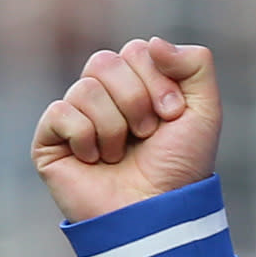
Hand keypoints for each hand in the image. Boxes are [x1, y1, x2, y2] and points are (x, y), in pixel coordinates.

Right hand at [31, 36, 220, 223]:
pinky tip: (94, 160)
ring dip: (114, 126)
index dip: (157, 81)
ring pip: (86, 89)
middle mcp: (103, 97)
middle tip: (147, 134)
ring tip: (121, 155)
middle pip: (105, 61)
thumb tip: (152, 43)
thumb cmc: (180, 167)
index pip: (136, 50)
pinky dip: (86, 138)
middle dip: (135, 99)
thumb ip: (196, 64)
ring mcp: (74, 117)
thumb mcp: (205, 111)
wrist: (154, 213)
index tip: (172, 117)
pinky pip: (60, 112)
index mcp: (136, 85)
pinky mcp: (50, 141)